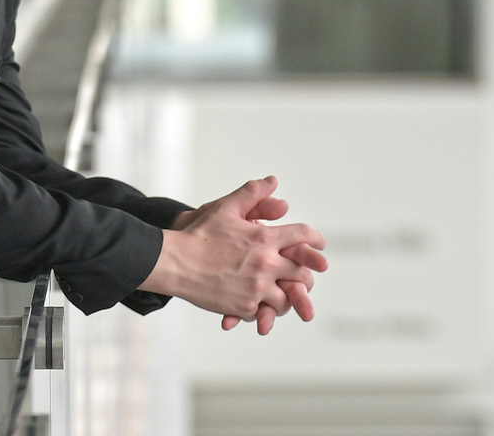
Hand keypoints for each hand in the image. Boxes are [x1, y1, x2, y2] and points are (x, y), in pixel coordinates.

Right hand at [142, 176, 326, 330]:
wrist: (174, 262)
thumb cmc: (198, 234)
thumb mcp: (225, 208)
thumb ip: (252, 194)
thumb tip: (272, 181)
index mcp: (264, 239)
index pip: (303, 237)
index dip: (316, 239)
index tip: (319, 244)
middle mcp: (266, 265)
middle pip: (303, 273)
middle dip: (305, 273)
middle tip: (301, 274)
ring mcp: (256, 289)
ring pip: (288, 298)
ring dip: (287, 295)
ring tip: (280, 292)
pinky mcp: (245, 307)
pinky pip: (264, 311)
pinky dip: (263, 308)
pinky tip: (256, 301)